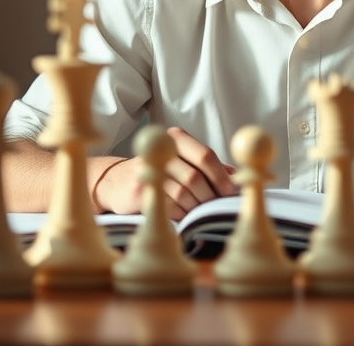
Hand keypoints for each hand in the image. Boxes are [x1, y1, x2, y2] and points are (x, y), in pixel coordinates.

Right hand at [92, 127, 236, 219]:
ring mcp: (150, 170)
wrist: (117, 181)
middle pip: (195, 177)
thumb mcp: (182, 161)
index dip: (221, 176)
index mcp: (176, 139)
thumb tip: (237, 177)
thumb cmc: (159, 171)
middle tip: (217, 206)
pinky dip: (183, 213)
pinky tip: (185, 214)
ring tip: (200, 211)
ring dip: (197, 206)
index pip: (205, 156)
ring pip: (184, 193)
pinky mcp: (141, 190)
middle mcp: (162, 150)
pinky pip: (170, 206)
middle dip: (210, 195)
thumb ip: (208, 166)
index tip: (231, 191)